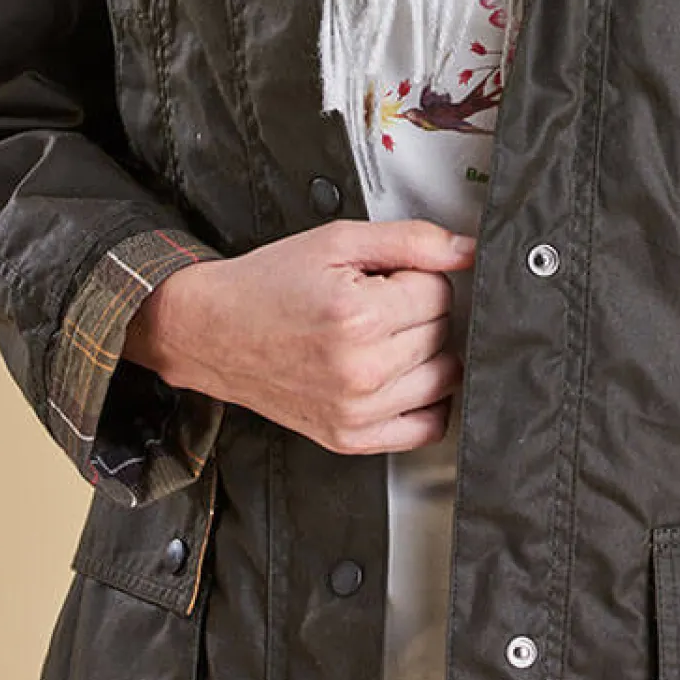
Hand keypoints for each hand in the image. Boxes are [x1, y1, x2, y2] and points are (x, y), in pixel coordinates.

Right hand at [122, 219, 475, 453]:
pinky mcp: (351, 438)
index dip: (419, 276)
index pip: (440, 292)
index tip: (390, 277)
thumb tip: (466, 250)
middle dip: (420, 310)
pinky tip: (400, 374)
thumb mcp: (338, 241)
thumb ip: (411, 241)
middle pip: (443, 332)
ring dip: (425, 352)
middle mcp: (360, 370)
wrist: (213, 330)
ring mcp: (356, 411)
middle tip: (380, 301)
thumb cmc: (269, 285)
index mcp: (358, 316)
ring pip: (444, 376)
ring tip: (384, 335)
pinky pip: (427, 427)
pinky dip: (427, 400)